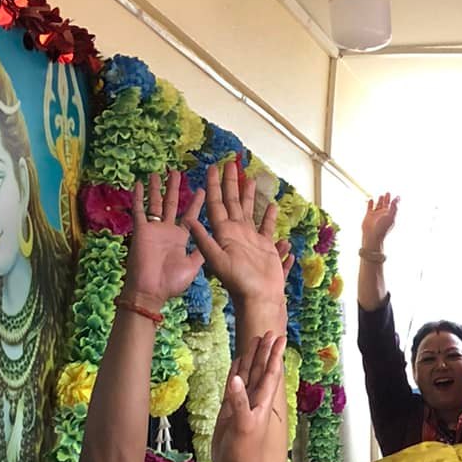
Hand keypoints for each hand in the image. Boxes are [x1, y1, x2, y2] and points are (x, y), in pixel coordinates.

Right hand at [125, 171, 204, 306]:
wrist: (151, 291)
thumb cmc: (171, 282)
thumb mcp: (193, 265)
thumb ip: (201, 250)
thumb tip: (214, 239)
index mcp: (181, 238)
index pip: (190, 215)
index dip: (195, 202)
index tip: (202, 189)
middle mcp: (167, 230)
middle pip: (172, 204)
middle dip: (174, 188)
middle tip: (177, 173)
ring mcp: (154, 229)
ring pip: (155, 203)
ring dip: (157, 188)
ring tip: (159, 172)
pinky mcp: (141, 230)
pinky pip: (139, 211)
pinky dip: (138, 197)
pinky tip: (138, 184)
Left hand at [188, 161, 289, 314]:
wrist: (258, 298)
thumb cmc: (237, 281)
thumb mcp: (216, 259)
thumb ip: (204, 239)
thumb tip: (189, 219)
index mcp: (223, 232)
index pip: (216, 203)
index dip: (213, 185)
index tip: (212, 167)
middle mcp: (236, 232)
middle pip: (232, 201)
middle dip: (231, 183)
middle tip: (231, 163)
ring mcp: (251, 238)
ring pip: (249, 210)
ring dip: (249, 195)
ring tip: (250, 179)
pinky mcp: (265, 246)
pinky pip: (267, 227)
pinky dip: (269, 217)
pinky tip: (272, 206)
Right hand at [212, 330, 290, 461]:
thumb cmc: (245, 455)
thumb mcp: (243, 428)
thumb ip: (239, 404)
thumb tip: (235, 379)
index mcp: (261, 403)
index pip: (270, 374)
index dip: (274, 356)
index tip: (279, 338)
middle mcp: (254, 402)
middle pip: (260, 371)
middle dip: (264, 352)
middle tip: (268, 333)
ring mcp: (242, 408)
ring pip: (248, 378)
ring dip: (251, 361)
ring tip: (254, 343)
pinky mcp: (230, 415)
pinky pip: (233, 390)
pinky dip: (235, 377)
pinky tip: (236, 368)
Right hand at [361, 193, 397, 256]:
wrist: (372, 236)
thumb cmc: (382, 227)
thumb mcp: (390, 217)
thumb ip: (394, 208)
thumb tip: (397, 199)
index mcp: (390, 215)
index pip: (394, 206)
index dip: (396, 201)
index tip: (398, 196)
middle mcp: (383, 214)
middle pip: (386, 204)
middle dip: (387, 199)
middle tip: (388, 192)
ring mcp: (376, 215)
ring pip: (378, 205)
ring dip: (380, 200)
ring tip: (381, 195)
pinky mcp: (368, 215)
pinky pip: (370, 207)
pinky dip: (371, 203)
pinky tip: (372, 199)